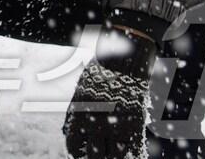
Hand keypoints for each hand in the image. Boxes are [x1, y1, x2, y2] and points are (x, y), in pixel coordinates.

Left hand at [63, 26, 154, 158]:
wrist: (127, 55)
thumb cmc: (103, 72)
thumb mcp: (82, 88)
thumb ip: (76, 110)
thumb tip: (67, 131)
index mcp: (80, 109)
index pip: (74, 144)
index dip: (78, 153)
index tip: (83, 154)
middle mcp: (97, 118)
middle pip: (95, 155)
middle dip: (96, 158)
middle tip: (100, 154)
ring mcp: (118, 121)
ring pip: (115, 157)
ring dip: (114, 158)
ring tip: (113, 153)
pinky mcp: (136, 121)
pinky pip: (134, 149)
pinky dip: (133, 156)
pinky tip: (132, 155)